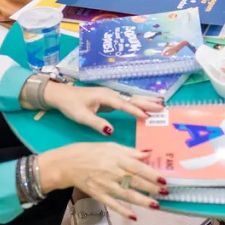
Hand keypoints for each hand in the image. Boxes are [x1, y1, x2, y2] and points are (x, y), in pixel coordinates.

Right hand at [38, 143, 165, 219]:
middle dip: (151, 188)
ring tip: (156, 205)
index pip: (137, 167)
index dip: (151, 174)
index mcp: (117, 158)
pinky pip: (113, 204)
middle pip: (135, 181)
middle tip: (165, 193)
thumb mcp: (111, 146)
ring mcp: (105, 185)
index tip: (163, 180)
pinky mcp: (99, 195)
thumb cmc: (90, 151)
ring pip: (127, 195)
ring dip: (142, 201)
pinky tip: (134, 217)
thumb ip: (130, 151)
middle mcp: (113, 172)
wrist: (67, 164)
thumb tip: (148, 154)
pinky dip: (123, 211)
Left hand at [42, 81, 164, 135]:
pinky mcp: (111, 99)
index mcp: (105, 97)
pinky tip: (146, 105)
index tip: (148, 116)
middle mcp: (111, 94)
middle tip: (163, 108)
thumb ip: (97, 123)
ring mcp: (112, 95)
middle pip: (132, 98)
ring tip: (161, 104)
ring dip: (146, 101)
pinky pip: (128, 101)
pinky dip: (139, 103)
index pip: (124, 104)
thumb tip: (111, 131)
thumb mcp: (82, 116)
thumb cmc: (71, 105)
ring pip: (132, 98)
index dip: (136, 110)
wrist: (62, 95)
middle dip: (148, 103)